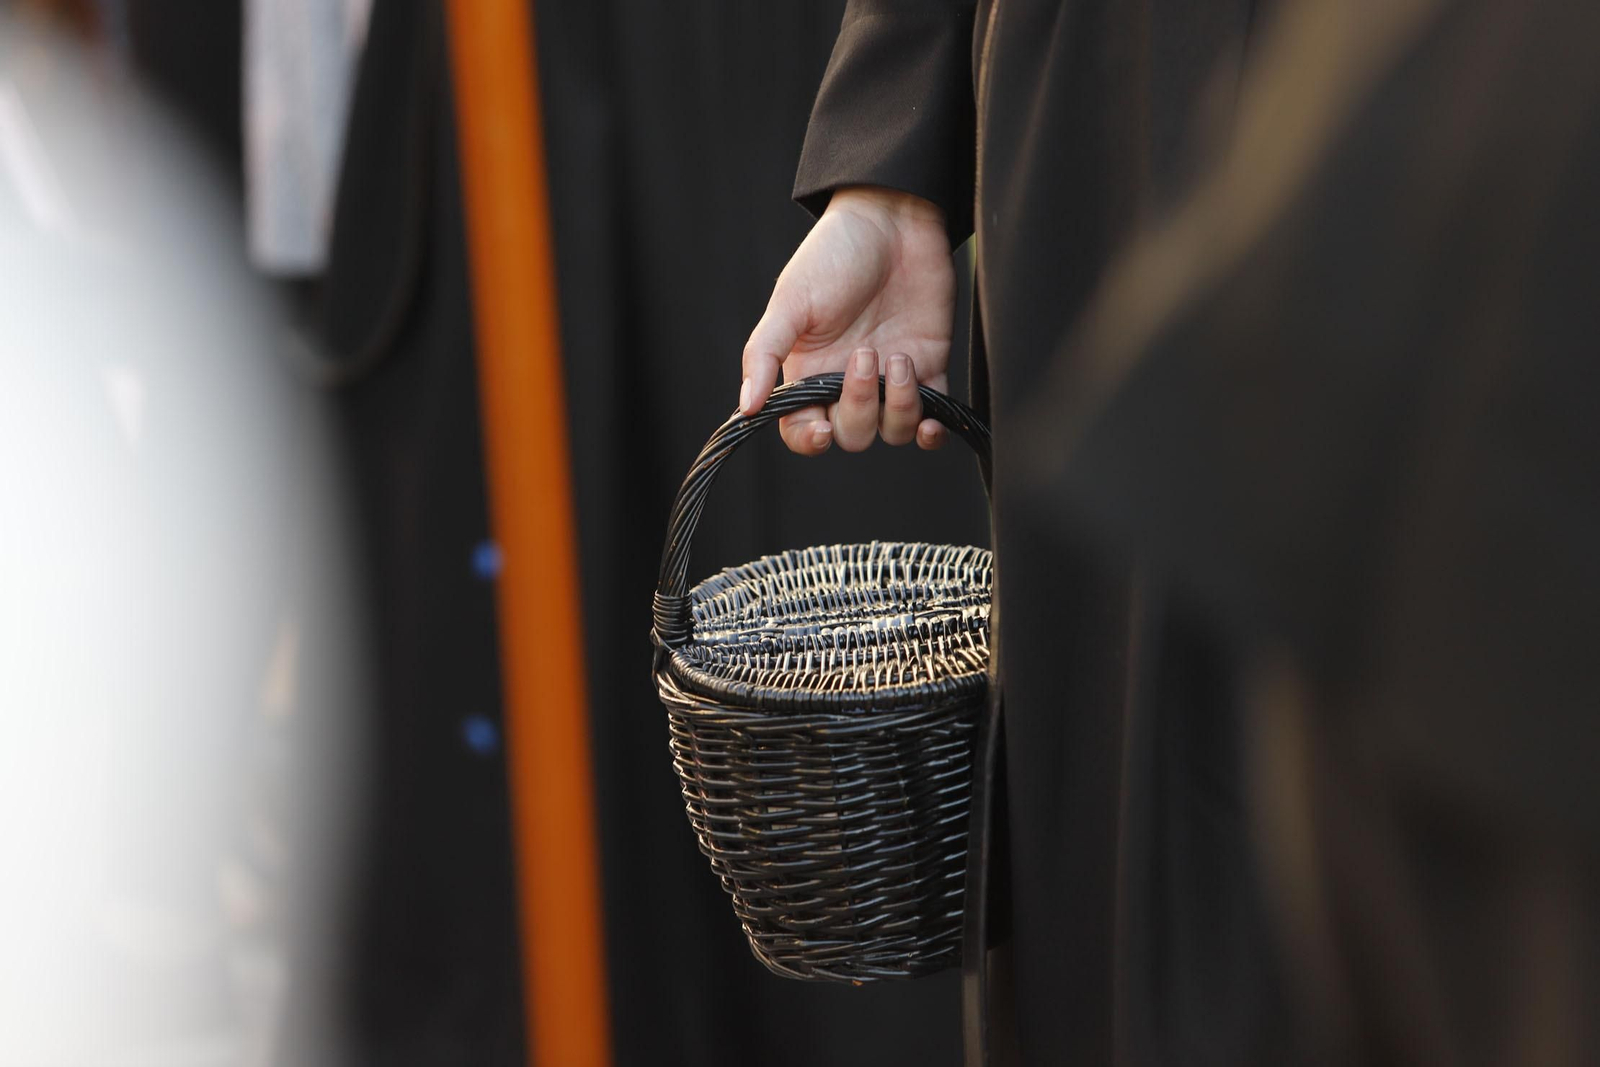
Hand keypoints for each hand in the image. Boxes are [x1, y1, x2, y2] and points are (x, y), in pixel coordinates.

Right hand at [741, 185, 955, 453]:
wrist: (894, 218)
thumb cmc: (834, 253)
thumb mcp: (790, 300)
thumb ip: (764, 353)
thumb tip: (746, 405)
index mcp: (808, 370)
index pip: (801, 428)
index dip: (810, 440)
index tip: (822, 429)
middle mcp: (846, 381)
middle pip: (851, 434)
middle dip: (859, 408)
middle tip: (865, 355)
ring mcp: (888, 377)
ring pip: (892, 430)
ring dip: (898, 408)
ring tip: (899, 358)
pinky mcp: (929, 367)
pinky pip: (931, 421)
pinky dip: (932, 431)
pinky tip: (933, 420)